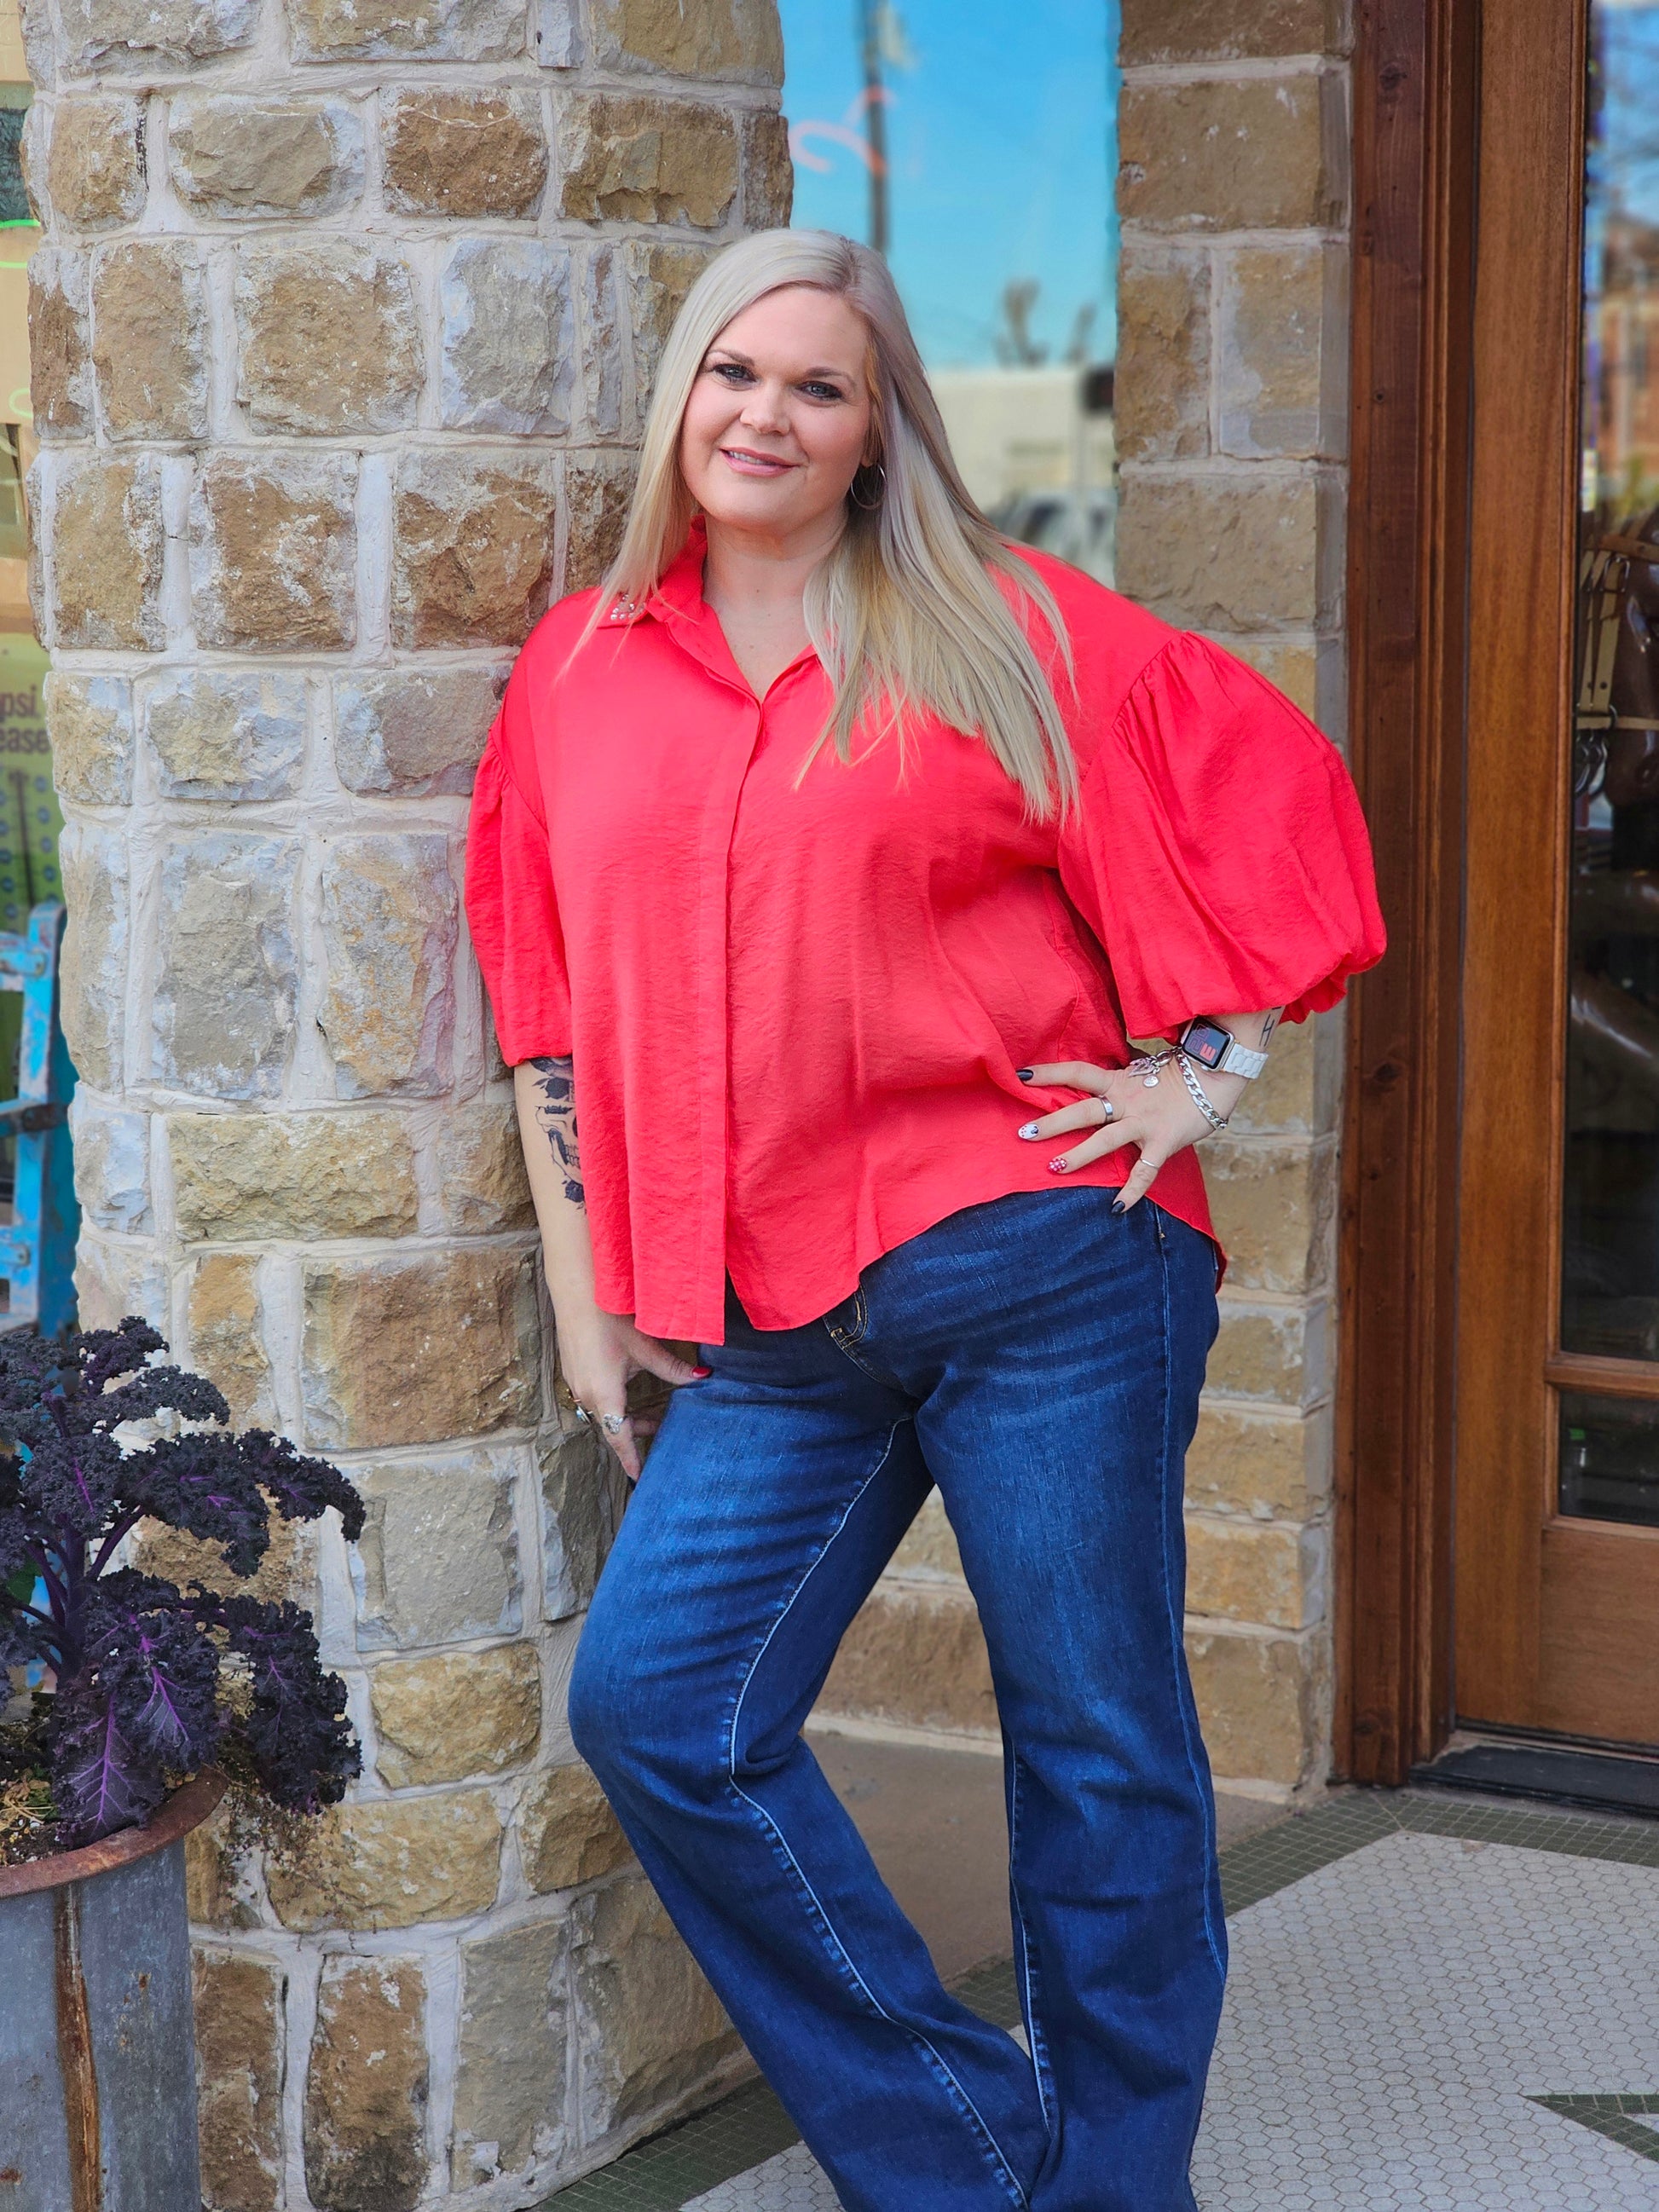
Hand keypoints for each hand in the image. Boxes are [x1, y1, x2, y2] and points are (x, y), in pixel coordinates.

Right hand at [553, 1299, 706, 1480]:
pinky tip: (628, 1389)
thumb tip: (702, 1378)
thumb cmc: (609, 1317)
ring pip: (604, 1412)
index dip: (630, 1459)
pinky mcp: (574, 1371)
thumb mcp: (645, 1346)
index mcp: (605, 1394)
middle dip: (636, 1432)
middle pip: (613, 1426)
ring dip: (625, 1416)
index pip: (618, 1438)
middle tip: (662, 1431)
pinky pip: (594, 1398)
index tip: (639, 1478)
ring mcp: (576, 1383)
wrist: (576, 1291)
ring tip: (651, 1412)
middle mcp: (586, 1394)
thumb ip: (672, 1368)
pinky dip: (613, 1403)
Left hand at [1016, 1055, 1243, 1210]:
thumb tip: (1094, 1073)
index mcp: (1118, 1081)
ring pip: (1106, 1139)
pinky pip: (1145, 1171)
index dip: (1050, 1073)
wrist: (1216, 1077)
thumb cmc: (1178, 1074)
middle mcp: (1126, 1100)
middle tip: (1023, 1134)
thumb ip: (1119, 1074)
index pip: (1077, 1072)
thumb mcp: (1143, 1069)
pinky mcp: (1163, 1142)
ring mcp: (1144, 1122)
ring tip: (1054, 1168)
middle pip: (1083, 1110)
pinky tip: (1116, 1208)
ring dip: (1079, 1156)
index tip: (1021, 1076)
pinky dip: (1131, 1191)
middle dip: (1052, 1122)